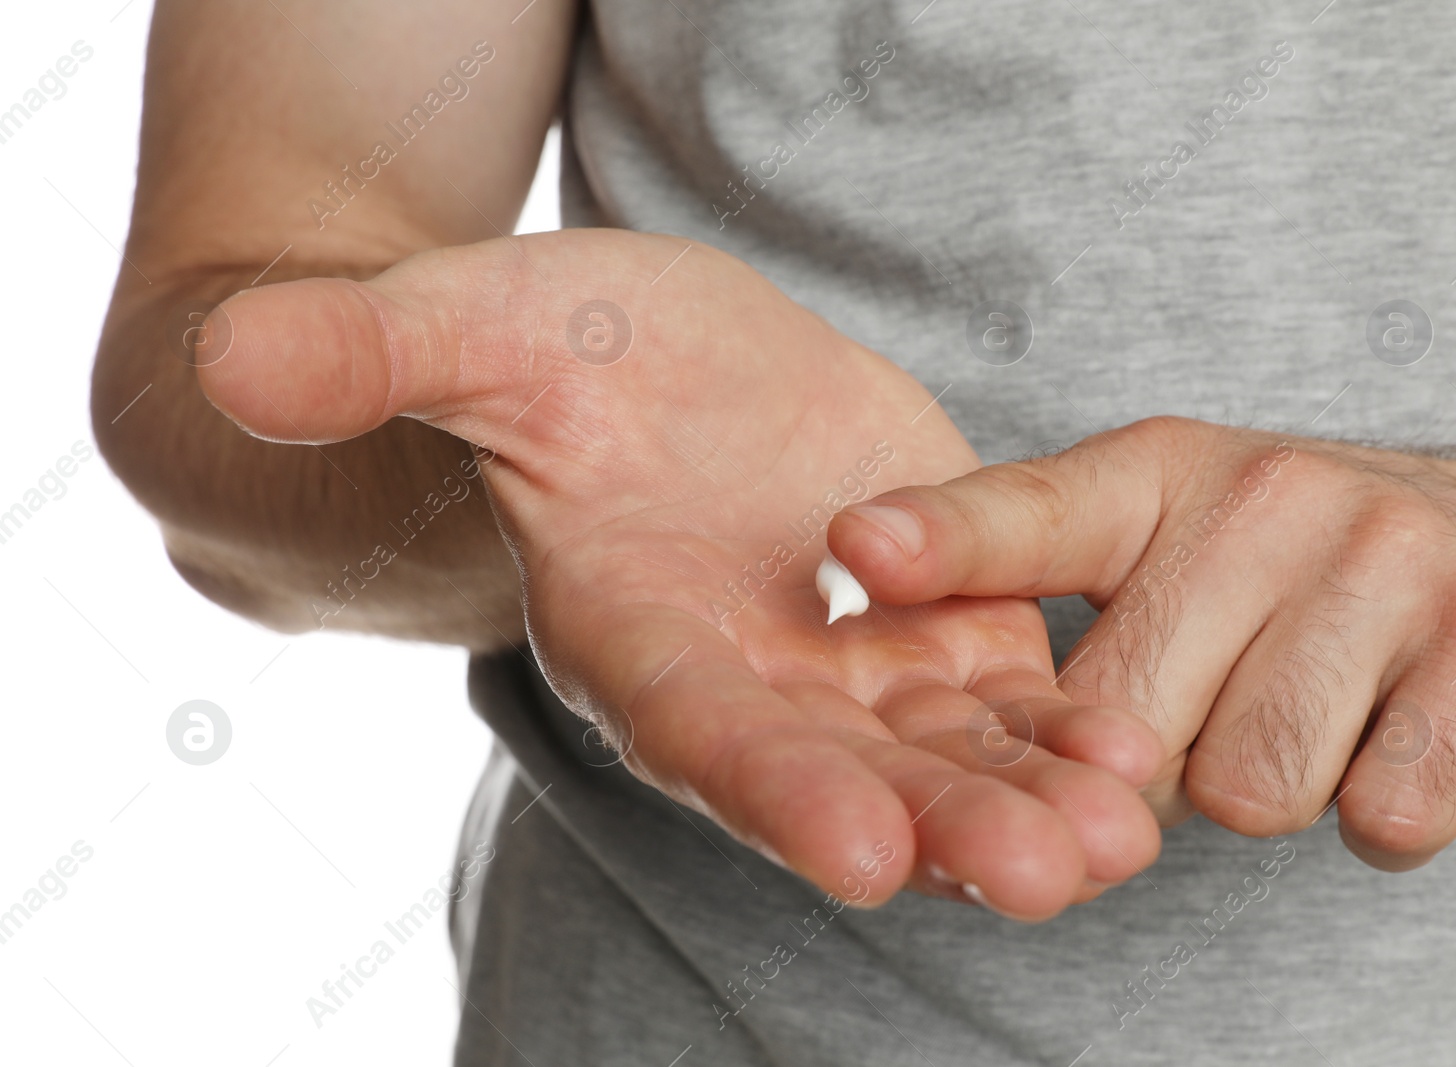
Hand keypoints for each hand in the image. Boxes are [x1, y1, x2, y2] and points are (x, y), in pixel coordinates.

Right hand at [196, 229, 1161, 917]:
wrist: (642, 370)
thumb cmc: (543, 350)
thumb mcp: (466, 323)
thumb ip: (367, 353)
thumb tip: (226, 365)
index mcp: (634, 632)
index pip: (695, 727)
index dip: (768, 784)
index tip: (852, 848)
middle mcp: (746, 680)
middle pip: (845, 775)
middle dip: (940, 827)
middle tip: (1047, 872)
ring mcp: (850, 664)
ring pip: (946, 756)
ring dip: (1034, 799)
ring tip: (1125, 833)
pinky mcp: (936, 623)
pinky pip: (1012, 690)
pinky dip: (1072, 723)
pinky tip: (1148, 749)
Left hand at [828, 415, 1455, 870]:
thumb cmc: (1291, 562)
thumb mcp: (1157, 530)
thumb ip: (1031, 573)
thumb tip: (898, 628)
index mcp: (1159, 475)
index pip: (1030, 511)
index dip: (940, 539)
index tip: (857, 548)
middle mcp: (1269, 497)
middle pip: (1128, 726)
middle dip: (1154, 760)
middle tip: (1217, 699)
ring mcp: (1389, 561)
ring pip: (1252, 789)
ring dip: (1269, 787)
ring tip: (1307, 710)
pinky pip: (1386, 808)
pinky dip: (1383, 812)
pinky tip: (1391, 742)